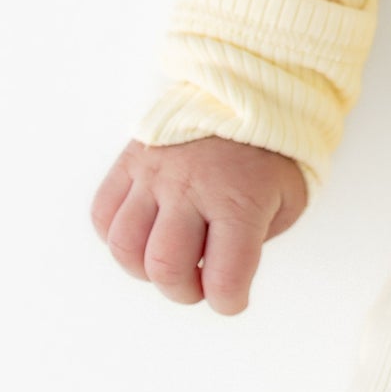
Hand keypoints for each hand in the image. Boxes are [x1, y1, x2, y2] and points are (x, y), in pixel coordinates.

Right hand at [89, 135, 307, 316]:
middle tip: (199, 282)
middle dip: (183, 291)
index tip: (231, 300)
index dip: (227, 302)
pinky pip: (103, 213)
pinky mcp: (131, 160)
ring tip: (170, 259)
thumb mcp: (287, 199)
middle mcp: (191, 186)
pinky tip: (144, 235)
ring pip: (124, 245)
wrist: (248, 89)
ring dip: (144, 269)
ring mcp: (155, 172)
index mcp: (240, 199)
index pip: (225, 277)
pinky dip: (116, 237)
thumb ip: (255, 242)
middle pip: (165, 266)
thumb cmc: (271, 152)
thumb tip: (217, 274)